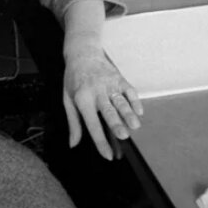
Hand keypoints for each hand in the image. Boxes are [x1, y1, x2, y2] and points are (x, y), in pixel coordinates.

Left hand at [62, 41, 142, 161]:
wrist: (82, 52)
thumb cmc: (73, 79)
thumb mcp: (68, 100)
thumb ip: (73, 123)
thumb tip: (73, 144)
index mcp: (82, 99)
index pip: (91, 123)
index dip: (100, 141)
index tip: (108, 155)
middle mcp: (96, 91)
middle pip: (108, 110)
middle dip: (116, 123)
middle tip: (123, 136)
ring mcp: (109, 84)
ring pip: (120, 101)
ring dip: (128, 113)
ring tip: (135, 125)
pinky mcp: (119, 78)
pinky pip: (129, 90)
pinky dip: (135, 101)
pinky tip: (139, 111)